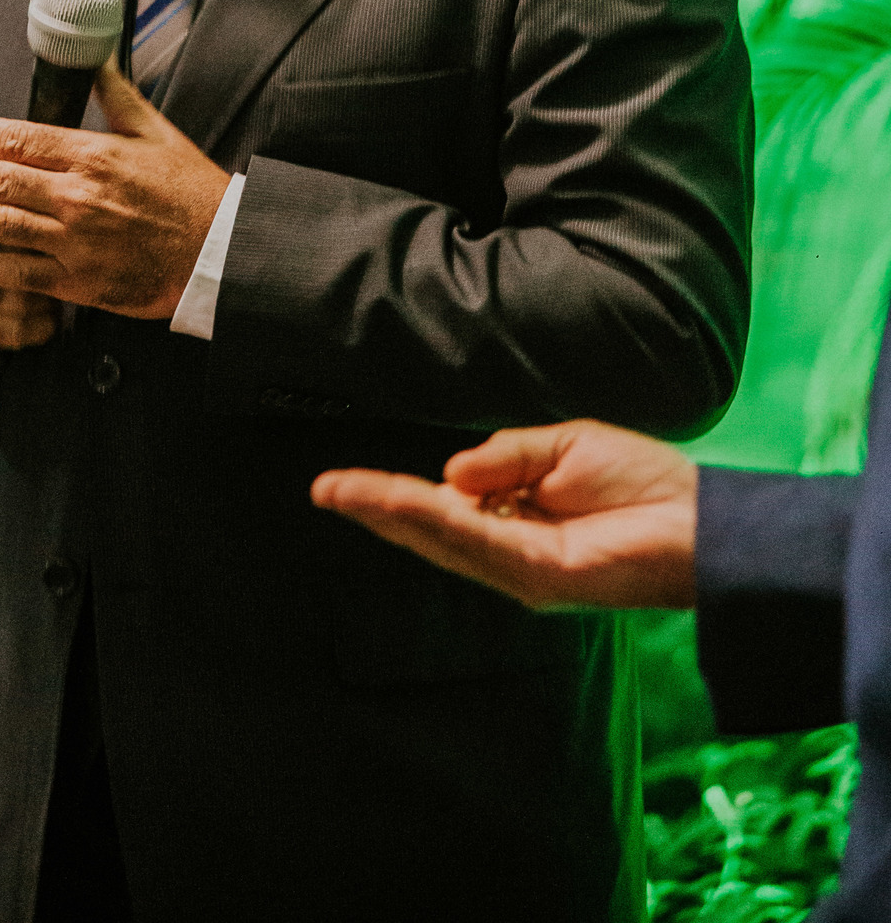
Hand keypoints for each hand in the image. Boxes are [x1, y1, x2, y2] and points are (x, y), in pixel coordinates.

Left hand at [0, 63, 230, 331]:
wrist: (220, 253)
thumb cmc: (190, 189)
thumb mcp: (157, 132)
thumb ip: (115, 95)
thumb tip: (93, 56)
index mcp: (95, 155)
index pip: (18, 139)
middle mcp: (79, 197)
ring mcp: (76, 242)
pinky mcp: (78, 282)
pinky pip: (17, 271)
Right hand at [311, 420, 698, 610]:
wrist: (700, 518)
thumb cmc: (643, 481)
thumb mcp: (564, 447)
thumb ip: (505, 456)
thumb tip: (449, 471)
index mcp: (515, 520)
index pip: (442, 507)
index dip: (394, 494)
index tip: (344, 481)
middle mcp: (510, 551)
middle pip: (428, 528)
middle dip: (374, 507)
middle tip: (322, 489)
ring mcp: (520, 568)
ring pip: (441, 537)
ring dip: (390, 511)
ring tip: (343, 491)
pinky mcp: (539, 575)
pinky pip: (477, 542)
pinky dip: (437, 519)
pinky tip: (403, 500)